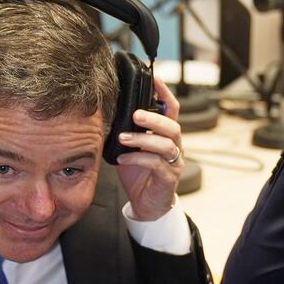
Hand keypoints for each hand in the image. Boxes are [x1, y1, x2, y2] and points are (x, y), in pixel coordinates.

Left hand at [115, 78, 183, 220]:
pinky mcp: (169, 178)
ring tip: (124, 137)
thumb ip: (127, 130)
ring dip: (143, 139)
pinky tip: (123, 158)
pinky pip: (156, 164)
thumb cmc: (140, 174)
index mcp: (166, 135)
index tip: (155, 78)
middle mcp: (174, 146)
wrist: (148, 205)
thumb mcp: (132, 148)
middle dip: (154, 118)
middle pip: (172, 126)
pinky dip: (138, 159)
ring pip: (166, 145)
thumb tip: (109, 111)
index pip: (171, 109)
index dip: (165, 93)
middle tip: (136, 114)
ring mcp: (174, 162)